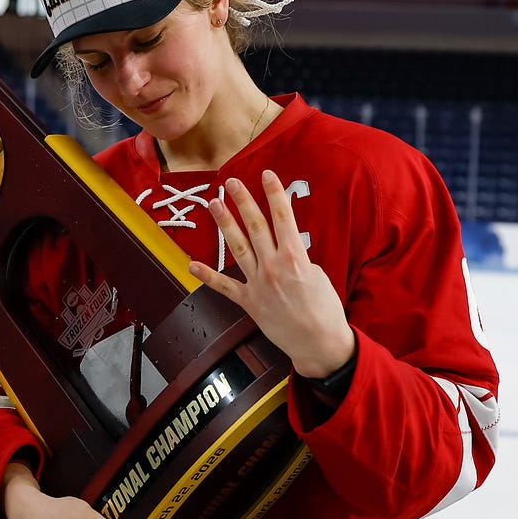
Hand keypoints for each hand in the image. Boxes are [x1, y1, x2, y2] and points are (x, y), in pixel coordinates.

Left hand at [188, 170, 355, 378]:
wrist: (318, 343)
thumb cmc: (325, 310)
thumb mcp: (318, 275)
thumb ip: (298, 259)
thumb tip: (285, 251)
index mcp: (295, 258)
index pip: (283, 218)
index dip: (274, 194)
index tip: (267, 175)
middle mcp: (273, 266)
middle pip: (255, 226)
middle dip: (243, 201)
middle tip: (232, 182)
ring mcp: (258, 284)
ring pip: (237, 247)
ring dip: (224, 224)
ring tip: (214, 204)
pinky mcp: (249, 303)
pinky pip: (225, 287)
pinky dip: (208, 276)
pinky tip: (192, 265)